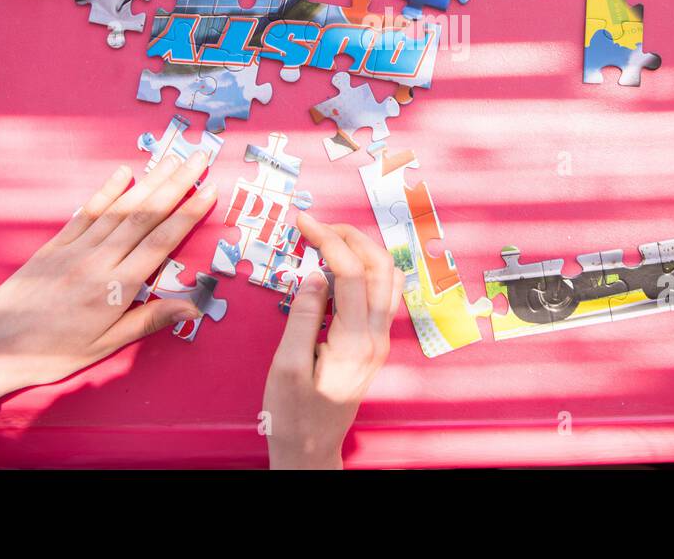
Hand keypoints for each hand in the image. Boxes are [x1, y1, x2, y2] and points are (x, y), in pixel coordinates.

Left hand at [0, 151, 216, 410]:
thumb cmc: (51, 354)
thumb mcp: (105, 346)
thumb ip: (148, 320)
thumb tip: (193, 307)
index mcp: (115, 289)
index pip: (160, 242)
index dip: (187, 215)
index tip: (208, 190)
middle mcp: (97, 261)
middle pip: (144, 216)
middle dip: (176, 184)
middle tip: (199, 158)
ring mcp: (74, 249)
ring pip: (120, 208)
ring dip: (149, 181)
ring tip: (172, 159)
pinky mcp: (54, 245)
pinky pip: (86, 212)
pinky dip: (107, 191)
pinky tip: (124, 173)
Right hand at [262, 213, 401, 468]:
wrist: (311, 450)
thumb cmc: (293, 415)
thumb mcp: (285, 367)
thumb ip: (302, 317)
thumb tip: (315, 274)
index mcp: (354, 341)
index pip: (350, 272)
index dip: (327, 239)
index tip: (302, 222)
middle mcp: (377, 337)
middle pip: (380, 265)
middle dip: (350, 236)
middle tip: (316, 225)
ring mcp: (380, 340)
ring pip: (388, 277)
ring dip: (362, 249)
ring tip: (328, 239)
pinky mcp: (375, 343)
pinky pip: (381, 294)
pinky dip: (364, 269)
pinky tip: (337, 269)